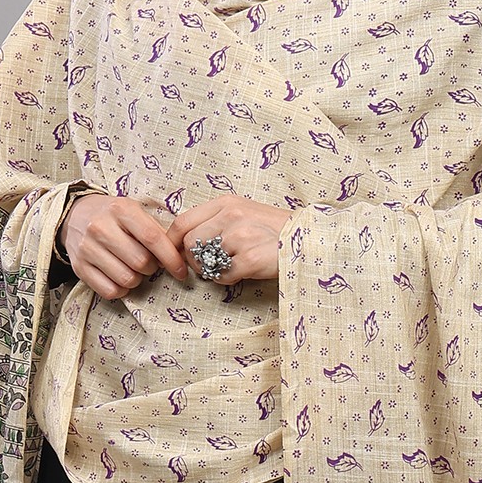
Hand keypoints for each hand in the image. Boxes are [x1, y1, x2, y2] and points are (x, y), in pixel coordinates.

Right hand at [61, 193, 188, 299]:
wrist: (75, 216)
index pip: (152, 238)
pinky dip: (121, 289)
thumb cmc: (112, 216)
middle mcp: (101, 228)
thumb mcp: (133, 211)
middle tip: (149, 263)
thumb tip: (178, 255)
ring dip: (136, 279)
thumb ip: (154, 230)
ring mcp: (88, 248)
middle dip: (152, 268)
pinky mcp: (79, 267)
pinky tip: (119, 277)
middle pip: (141, 262)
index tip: (180, 270)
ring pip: (126, 279)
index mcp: (120, 209)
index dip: (171, 258)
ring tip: (133, 268)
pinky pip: (109, 291)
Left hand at [166, 194, 291, 285]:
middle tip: (207, 266)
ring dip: (211, 270)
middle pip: (190, 243)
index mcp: (226, 202)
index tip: (174, 254)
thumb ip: (216, 220)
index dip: (173, 242)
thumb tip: (185, 240)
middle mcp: (231, 215)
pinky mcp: (250, 259)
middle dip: (193, 259)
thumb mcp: (244, 212)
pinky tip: (241, 274)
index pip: (183, 221)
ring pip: (204, 261)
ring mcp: (241, 237)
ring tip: (228, 267)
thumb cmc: (274, 229)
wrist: (309, 239)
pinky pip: (222, 276)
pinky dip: (227, 280)